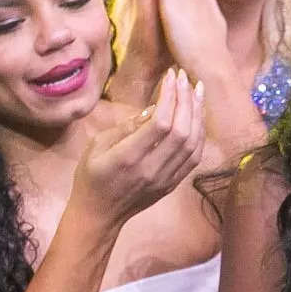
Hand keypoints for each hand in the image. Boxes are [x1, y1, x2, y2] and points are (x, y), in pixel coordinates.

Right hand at [74, 67, 208, 229]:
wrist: (98, 215)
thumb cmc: (91, 176)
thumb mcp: (98, 145)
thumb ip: (127, 126)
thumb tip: (156, 108)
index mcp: (128, 157)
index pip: (160, 123)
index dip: (170, 96)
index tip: (170, 76)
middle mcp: (151, 169)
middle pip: (181, 131)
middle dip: (186, 99)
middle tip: (184, 77)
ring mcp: (165, 179)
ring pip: (193, 143)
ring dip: (197, 114)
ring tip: (196, 91)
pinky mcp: (172, 185)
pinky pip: (194, 157)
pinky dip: (199, 133)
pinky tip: (197, 116)